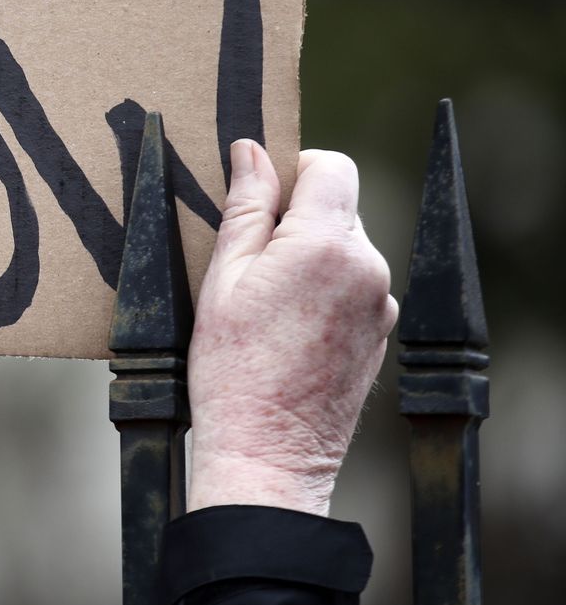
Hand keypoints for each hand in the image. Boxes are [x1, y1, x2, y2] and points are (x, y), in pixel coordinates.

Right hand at [186, 141, 397, 516]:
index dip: (295, 167)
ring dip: (309, 256)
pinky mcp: (381, 333)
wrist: (267, 452)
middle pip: (339, 207)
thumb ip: (245, 208)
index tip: (263, 194)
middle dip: (296, 218)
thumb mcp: (222, 278)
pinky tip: (287, 329)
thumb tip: (251, 152)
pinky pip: (353, 286)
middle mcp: (367, 267)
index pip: (332, 166)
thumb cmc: (231, 370)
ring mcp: (380, 303)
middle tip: (247, 260)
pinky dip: (323, 291)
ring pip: (345, 248)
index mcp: (324, 244)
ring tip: (264, 304)